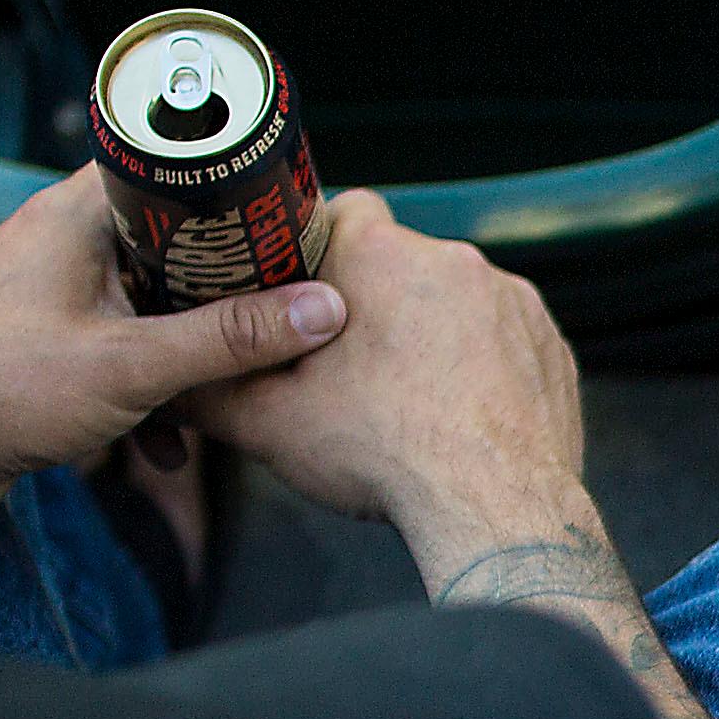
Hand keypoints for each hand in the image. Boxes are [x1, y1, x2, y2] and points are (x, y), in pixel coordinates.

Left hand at [0, 168, 347, 525]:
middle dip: (219, 289)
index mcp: (72, 217)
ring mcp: (45, 298)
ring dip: (183, 356)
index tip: (276, 213)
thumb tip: (320, 311)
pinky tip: (163, 448)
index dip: (221, 186)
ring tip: (225, 395)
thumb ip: (232, 341)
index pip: (158, 167)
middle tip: (277, 307)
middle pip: (163, 245)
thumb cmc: (0, 388)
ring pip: (142, 308)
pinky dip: (143, 394)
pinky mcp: (38, 348)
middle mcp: (55, 246)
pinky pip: (112, 354)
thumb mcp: (135, 365)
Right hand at [181, 192, 588, 570]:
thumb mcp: (267, 423)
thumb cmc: (381, 455)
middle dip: (375, 301)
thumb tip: (169, 383)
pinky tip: (461, 413)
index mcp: (379, 253)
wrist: (495, 508)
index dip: (318, 250)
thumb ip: (210, 387)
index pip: (341, 210)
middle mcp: (452, 259)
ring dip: (431, 332)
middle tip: (350, 363)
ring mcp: (511, 299)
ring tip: (409, 398)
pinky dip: (482, 364)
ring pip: (454, 301)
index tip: (307, 294)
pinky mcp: (549, 343)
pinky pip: (504, 338)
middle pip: (399, 262)